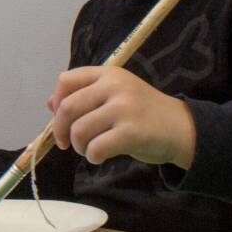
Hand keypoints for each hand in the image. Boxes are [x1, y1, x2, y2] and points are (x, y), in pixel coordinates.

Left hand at [46, 66, 196, 167]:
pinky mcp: (131, 132)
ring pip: (79, 130)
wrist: (181, 128)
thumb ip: (85, 96)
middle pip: (67, 107)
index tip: (61, 117)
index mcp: (108, 74)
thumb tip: (49, 103)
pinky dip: (92, 156)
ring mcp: (124, 108)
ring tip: (89, 149)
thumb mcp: (116, 96)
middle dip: (60, 129)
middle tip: (67, 143)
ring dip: (79, 146)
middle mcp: (114, 86)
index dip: (57, 101)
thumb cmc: (143, 113)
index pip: (66, 81)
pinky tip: (100, 156)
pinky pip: (96, 147)